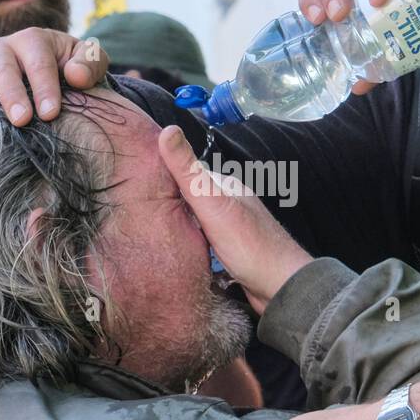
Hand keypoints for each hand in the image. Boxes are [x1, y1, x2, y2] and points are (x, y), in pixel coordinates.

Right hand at [0, 27, 107, 126]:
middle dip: (10, 93)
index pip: (37, 59)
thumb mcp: (88, 61)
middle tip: (20, 120)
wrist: (55, 76)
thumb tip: (75, 75)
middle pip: (1, 67)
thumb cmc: (72, 69)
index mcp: (33, 41)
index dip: (44, 85)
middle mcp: (2, 51)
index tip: (51, 113)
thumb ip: (90, 63)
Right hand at [158, 126, 311, 313]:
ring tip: (153, 234)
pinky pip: (206, 245)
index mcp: (227, 188)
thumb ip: (189, 172)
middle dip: (171, 205)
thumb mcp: (213, 204)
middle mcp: (232, 206)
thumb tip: (167, 130)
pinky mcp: (234, 255)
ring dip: (182, 227)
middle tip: (140, 213)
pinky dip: (193, 246)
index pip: (189, 173)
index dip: (165, 175)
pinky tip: (180, 253)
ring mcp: (234, 231)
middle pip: (193, 200)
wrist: (282, 289)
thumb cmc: (249, 246)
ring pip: (198, 224)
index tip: (137, 181)